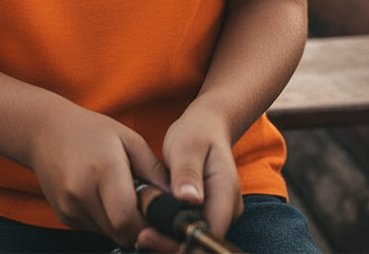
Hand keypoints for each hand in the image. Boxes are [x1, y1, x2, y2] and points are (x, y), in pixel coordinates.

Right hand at [28, 104, 168, 247]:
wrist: (45, 131)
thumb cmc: (92, 130)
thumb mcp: (129, 139)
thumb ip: (154, 171)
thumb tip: (179, 199)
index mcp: (102, 169)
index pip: (127, 219)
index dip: (148, 226)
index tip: (161, 218)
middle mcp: (82, 192)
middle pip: (120, 232)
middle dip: (140, 228)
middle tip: (149, 210)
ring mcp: (70, 207)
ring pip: (108, 234)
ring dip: (123, 225)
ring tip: (127, 198)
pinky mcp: (64, 216)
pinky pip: (94, 229)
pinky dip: (107, 221)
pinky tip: (106, 198)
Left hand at [137, 105, 241, 249]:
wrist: (206, 127)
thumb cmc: (196, 133)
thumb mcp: (187, 146)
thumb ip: (187, 172)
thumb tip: (190, 199)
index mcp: (225, 195)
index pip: (207, 234)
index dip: (180, 242)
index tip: (149, 234)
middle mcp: (227, 211)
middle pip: (201, 242)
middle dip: (171, 245)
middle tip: (141, 236)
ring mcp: (219, 214)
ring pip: (195, 239)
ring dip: (170, 240)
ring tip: (144, 231)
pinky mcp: (207, 214)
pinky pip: (191, 231)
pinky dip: (172, 232)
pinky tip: (153, 224)